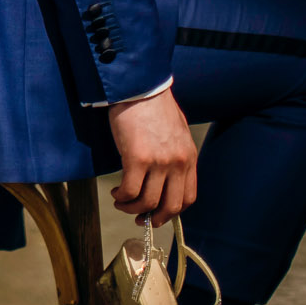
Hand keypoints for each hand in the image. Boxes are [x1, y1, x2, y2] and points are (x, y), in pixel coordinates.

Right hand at [107, 88, 196, 224]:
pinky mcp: (137, 158)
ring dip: (132, 208)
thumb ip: (174, 153)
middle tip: (140, 218)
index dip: (172, 211)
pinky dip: (122, 197)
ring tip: (121, 202)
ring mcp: (159, 162)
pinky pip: (130, 190)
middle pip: (171, 206)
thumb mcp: (175, 131)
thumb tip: (164, 172)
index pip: (188, 197)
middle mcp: (178, 163)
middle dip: (154, 218)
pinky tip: (116, 192)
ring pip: (148, 201)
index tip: (158, 213)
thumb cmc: (153, 104)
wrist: (139, 86)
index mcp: (189, 157)